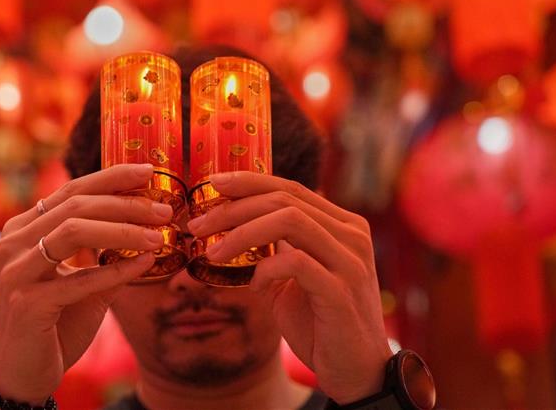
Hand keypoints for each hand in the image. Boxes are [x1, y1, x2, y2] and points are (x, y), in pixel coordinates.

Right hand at [0, 164, 170, 404]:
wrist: (26, 377)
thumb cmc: (56, 326)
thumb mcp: (86, 284)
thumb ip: (108, 255)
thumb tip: (151, 228)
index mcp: (22, 230)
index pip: (70, 191)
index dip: (111, 178)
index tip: (148, 172)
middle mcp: (11, 243)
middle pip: (75, 206)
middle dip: (126, 203)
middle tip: (164, 210)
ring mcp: (15, 272)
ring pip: (74, 231)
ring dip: (123, 231)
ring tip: (160, 235)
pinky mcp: (27, 303)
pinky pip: (80, 279)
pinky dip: (117, 270)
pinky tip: (146, 263)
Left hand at [187, 171, 391, 404]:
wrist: (357, 373)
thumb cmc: (321, 325)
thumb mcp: (294, 279)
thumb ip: (276, 249)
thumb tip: (233, 226)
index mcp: (342, 225)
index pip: (291, 188)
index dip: (249, 182)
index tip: (211, 185)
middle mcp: (352, 235)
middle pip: (285, 199)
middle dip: (234, 207)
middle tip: (198, 225)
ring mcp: (350, 261)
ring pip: (289, 221)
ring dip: (242, 232)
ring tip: (213, 252)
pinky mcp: (341, 291)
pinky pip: (294, 262)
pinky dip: (265, 269)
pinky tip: (254, 286)